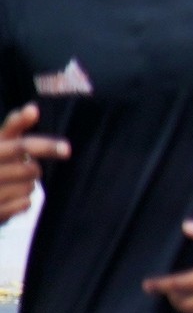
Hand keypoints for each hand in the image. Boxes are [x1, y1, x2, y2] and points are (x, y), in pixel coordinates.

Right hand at [0, 103, 67, 219]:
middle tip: (20, 168)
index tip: (66, 149)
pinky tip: (6, 198)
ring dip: (25, 185)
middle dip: (32, 169)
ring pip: (30, 187)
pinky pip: (25, 203)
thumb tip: (32, 109)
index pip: (21, 147)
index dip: (44, 146)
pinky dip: (20, 201)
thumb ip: (14, 126)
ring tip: (7, 183)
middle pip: (32, 170)